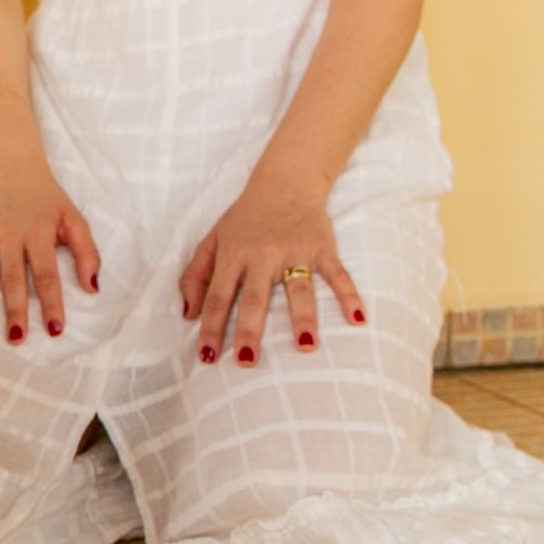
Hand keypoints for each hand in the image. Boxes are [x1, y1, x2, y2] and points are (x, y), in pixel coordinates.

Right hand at [0, 158, 98, 343]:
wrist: (15, 171)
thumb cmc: (48, 202)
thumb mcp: (74, 220)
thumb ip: (87, 252)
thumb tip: (93, 288)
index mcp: (37, 233)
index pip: (46, 275)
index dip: (51, 303)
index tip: (54, 330)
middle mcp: (9, 234)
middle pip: (11, 278)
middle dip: (14, 310)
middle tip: (16, 338)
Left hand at [179, 171, 365, 367]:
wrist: (284, 183)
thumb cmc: (244, 219)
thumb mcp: (212, 240)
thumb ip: (195, 275)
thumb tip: (186, 314)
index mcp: (232, 255)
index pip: (217, 297)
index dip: (210, 327)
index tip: (208, 357)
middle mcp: (261, 255)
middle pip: (254, 298)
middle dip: (249, 330)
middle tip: (247, 360)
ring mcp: (293, 251)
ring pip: (298, 289)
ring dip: (302, 318)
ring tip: (304, 346)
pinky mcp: (321, 247)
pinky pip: (337, 274)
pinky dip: (348, 295)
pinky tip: (357, 319)